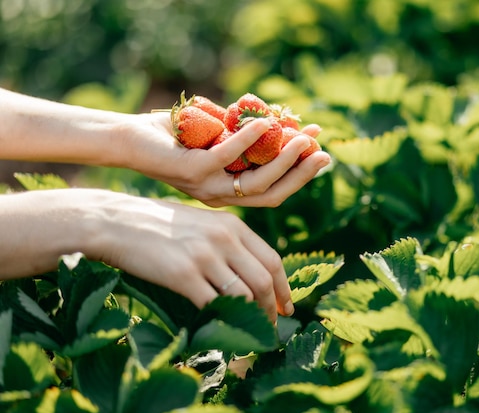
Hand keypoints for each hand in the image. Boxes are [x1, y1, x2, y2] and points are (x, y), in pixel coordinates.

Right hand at [78, 190, 293, 320]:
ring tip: (248, 333)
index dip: (283, 288)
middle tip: (270, 327)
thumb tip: (251, 276)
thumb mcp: (202, 223)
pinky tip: (220, 329)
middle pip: (263, 281)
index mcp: (232, 225)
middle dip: (271, 309)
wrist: (115, 221)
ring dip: (250, 319)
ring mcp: (204, 255)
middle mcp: (224, 238)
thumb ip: (228, 243)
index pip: (272, 260)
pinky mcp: (182, 274)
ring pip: (243, 295)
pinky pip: (214, 304)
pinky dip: (222, 321)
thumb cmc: (157, 225)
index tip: (287, 307)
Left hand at [119, 112, 330, 206]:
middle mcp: (221, 196)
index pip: (273, 190)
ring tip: (302, 137)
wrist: (127, 141)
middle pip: (273, 193)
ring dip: (284, 159)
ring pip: (257, 181)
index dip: (299, 175)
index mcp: (228, 193)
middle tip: (323, 152)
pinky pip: (229, 156)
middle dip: (301, 174)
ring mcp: (208, 186)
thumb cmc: (171, 138)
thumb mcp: (213, 138)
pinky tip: (266, 121)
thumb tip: (273, 121)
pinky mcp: (193, 170)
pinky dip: (250, 138)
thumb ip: (240, 137)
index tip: (320, 153)